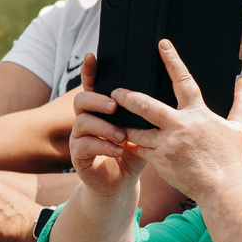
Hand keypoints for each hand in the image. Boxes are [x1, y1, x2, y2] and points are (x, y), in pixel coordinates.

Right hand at [69, 52, 151, 200]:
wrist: (121, 185)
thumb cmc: (132, 154)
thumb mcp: (143, 131)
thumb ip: (147, 115)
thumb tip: (164, 94)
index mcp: (100, 109)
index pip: (92, 85)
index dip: (89, 71)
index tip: (92, 56)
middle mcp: (86, 119)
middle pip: (81, 99)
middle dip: (97, 100)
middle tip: (114, 105)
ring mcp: (79, 138)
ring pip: (81, 122)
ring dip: (103, 127)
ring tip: (122, 135)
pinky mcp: (78, 156)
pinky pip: (84, 145)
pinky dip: (103, 146)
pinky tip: (117, 150)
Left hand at [102, 39, 241, 206]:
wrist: (224, 187)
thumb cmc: (232, 158)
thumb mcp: (238, 126)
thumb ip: (239, 100)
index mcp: (198, 113)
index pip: (183, 80)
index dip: (172, 60)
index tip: (162, 45)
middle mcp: (180, 126)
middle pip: (147, 105)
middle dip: (127, 97)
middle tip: (114, 92)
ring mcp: (168, 144)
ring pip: (137, 131)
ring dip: (124, 125)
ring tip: (110, 120)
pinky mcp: (160, 161)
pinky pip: (139, 150)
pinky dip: (130, 145)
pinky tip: (121, 141)